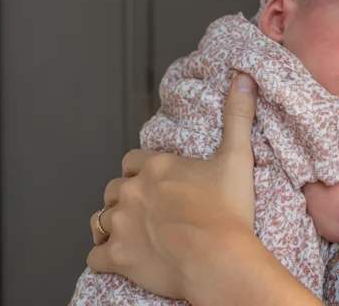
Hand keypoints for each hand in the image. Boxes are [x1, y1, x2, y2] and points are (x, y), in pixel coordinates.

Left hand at [86, 72, 258, 299]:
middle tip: (146, 211)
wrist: (219, 259)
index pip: (133, 162)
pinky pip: (95, 256)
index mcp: (157, 166)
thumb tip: (244, 78)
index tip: (156, 183)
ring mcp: (121, 224)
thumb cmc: (228, 211)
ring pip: (100, 220)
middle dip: (126, 198)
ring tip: (132, 235)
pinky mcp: (116, 256)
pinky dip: (104, 259)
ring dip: (112, 226)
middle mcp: (132, 190)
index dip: (142, 171)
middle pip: (115, 190)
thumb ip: (238, 116)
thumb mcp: (237, 158)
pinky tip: (119, 260)